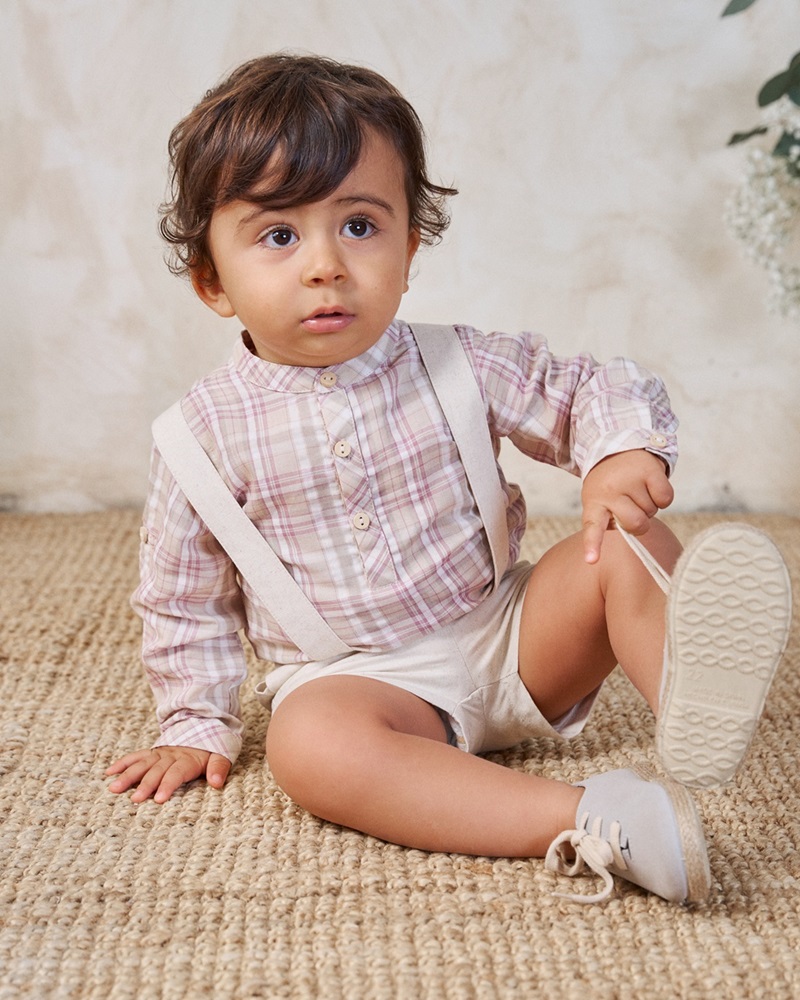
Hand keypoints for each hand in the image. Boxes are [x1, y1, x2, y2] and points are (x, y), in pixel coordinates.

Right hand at [106, 745, 230, 803]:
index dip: (167, 785)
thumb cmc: (212, 748)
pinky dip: (123, 763)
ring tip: (114, 788)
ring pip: (142, 764)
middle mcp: (170, 756)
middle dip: (145, 785)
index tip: (159, 800)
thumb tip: (216, 783)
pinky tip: (109, 773)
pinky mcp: (152, 753)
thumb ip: (219, 768)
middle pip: (156, 771)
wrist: (204, 727)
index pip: (176, 773)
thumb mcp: (222, 755)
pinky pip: (136, 756)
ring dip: (128, 775)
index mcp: (188, 759)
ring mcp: (159, 754)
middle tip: (134, 800)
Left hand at [581, 450, 673, 563]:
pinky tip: (651, 486)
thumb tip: (637, 530)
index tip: (592, 560)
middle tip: (631, 506)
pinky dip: (663, 497)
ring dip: (649, 505)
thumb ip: (612, 522)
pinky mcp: (649, 471)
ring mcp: (629, 480)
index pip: (592, 528)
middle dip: (640, 521)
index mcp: (594, 503)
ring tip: (637, 490)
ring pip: (652, 511)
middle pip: (637, 525)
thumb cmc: (610, 485)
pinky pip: (666, 499)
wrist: (617, 449)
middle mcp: (609, 491)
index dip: (593, 545)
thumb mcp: (600, 502)